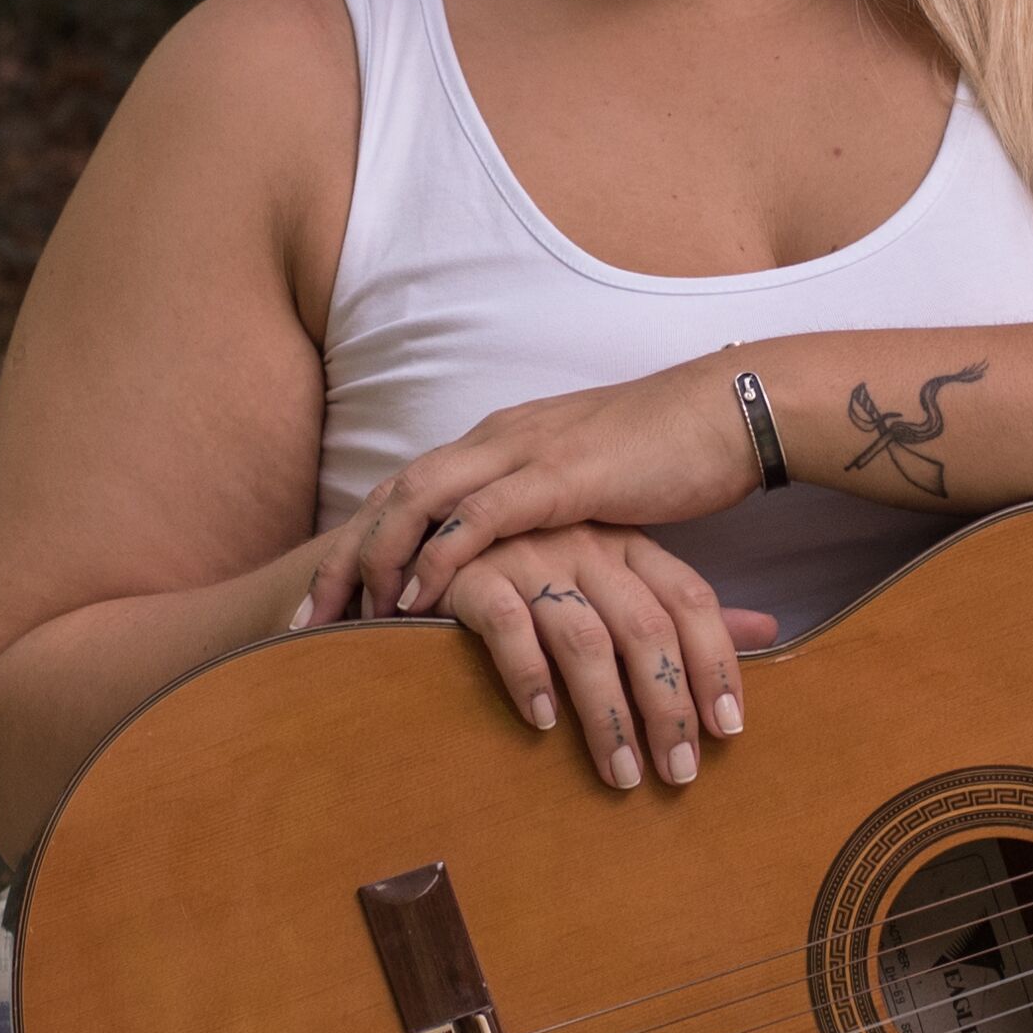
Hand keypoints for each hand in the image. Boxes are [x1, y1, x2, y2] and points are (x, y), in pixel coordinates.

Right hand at [295, 512, 770, 790]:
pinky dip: (529, 677)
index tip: (730, 731)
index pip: (690, 600)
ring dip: (608, 715)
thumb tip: (767, 630)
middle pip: (647, 627)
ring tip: (622, 775)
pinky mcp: (469, 572)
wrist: (418, 538)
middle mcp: (583, 543)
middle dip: (668, 708)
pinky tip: (543, 726)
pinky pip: (508, 626)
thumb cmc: (526, 572)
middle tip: (679, 776)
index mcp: (623, 543)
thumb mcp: (609, 578)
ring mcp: (526, 554)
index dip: (716, 666)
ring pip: (587, 639)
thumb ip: (677, 607)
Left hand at [349, 359, 762, 622]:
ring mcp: (523, 452)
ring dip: (372, 561)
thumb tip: (528, 568)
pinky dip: (437, 557)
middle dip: (340, 559)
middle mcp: (495, 439)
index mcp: (499, 441)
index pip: (406, 491)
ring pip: (416, 502)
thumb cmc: (669, 454)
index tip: (325, 603)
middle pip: (389, 497)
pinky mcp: (560, 476)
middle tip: (301, 621)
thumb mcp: (589, 488)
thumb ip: (548, 519)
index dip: (358, 544)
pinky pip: (478, 517)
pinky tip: (412, 600)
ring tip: (342, 620)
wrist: (730, 411)